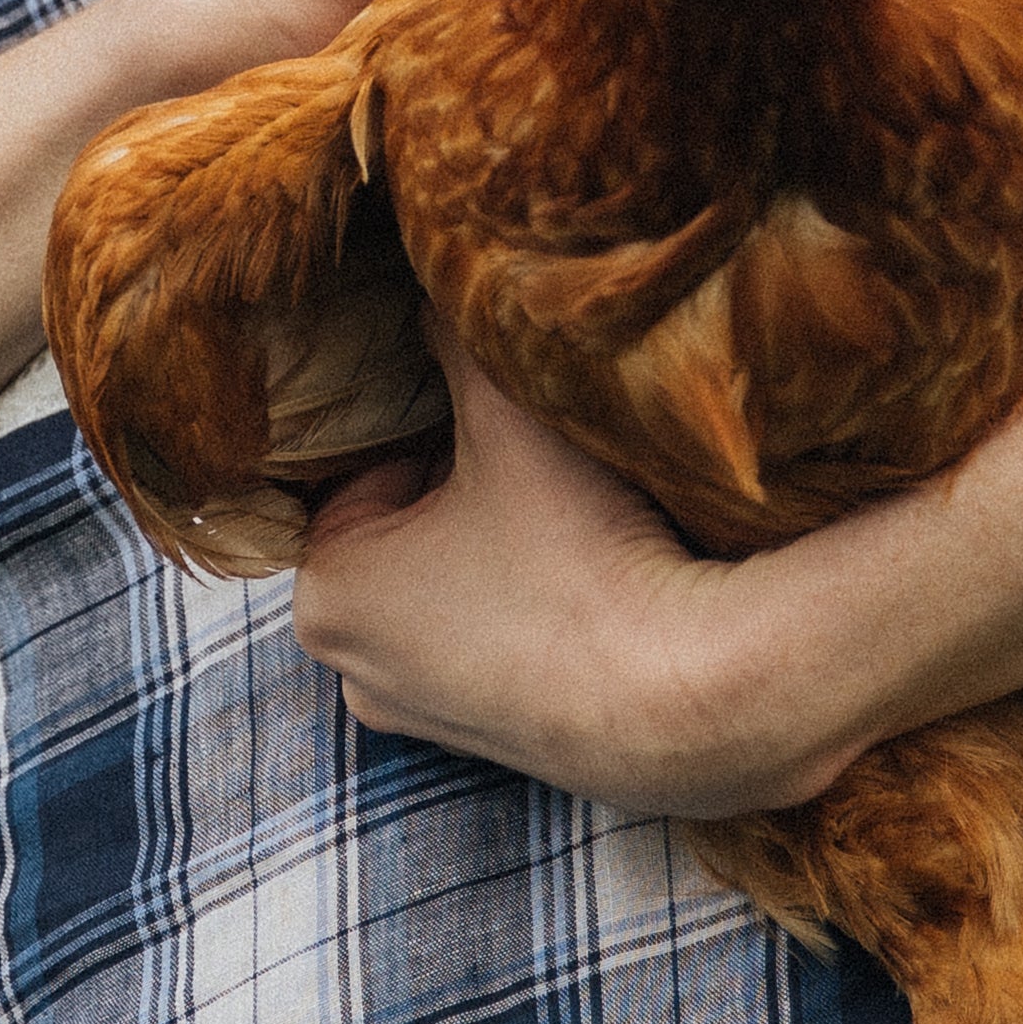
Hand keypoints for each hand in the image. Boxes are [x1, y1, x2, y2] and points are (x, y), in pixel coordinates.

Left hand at [288, 349, 860, 816]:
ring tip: (577, 515)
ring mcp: (427, 721)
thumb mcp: (509, 412)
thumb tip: (434, 273)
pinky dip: (534, 610)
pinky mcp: (501, 751)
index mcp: (325, 594)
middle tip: (538, 455)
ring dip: (502, 545)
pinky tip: (597, 581)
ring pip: (453, 586)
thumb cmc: (583, 554)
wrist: (697, 701)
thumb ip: (455, 331)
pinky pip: (499, 644)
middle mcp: (354, 672)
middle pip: (404, 528)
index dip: (435, 421)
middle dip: (462, 485)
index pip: (362, 464)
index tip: (498, 410)